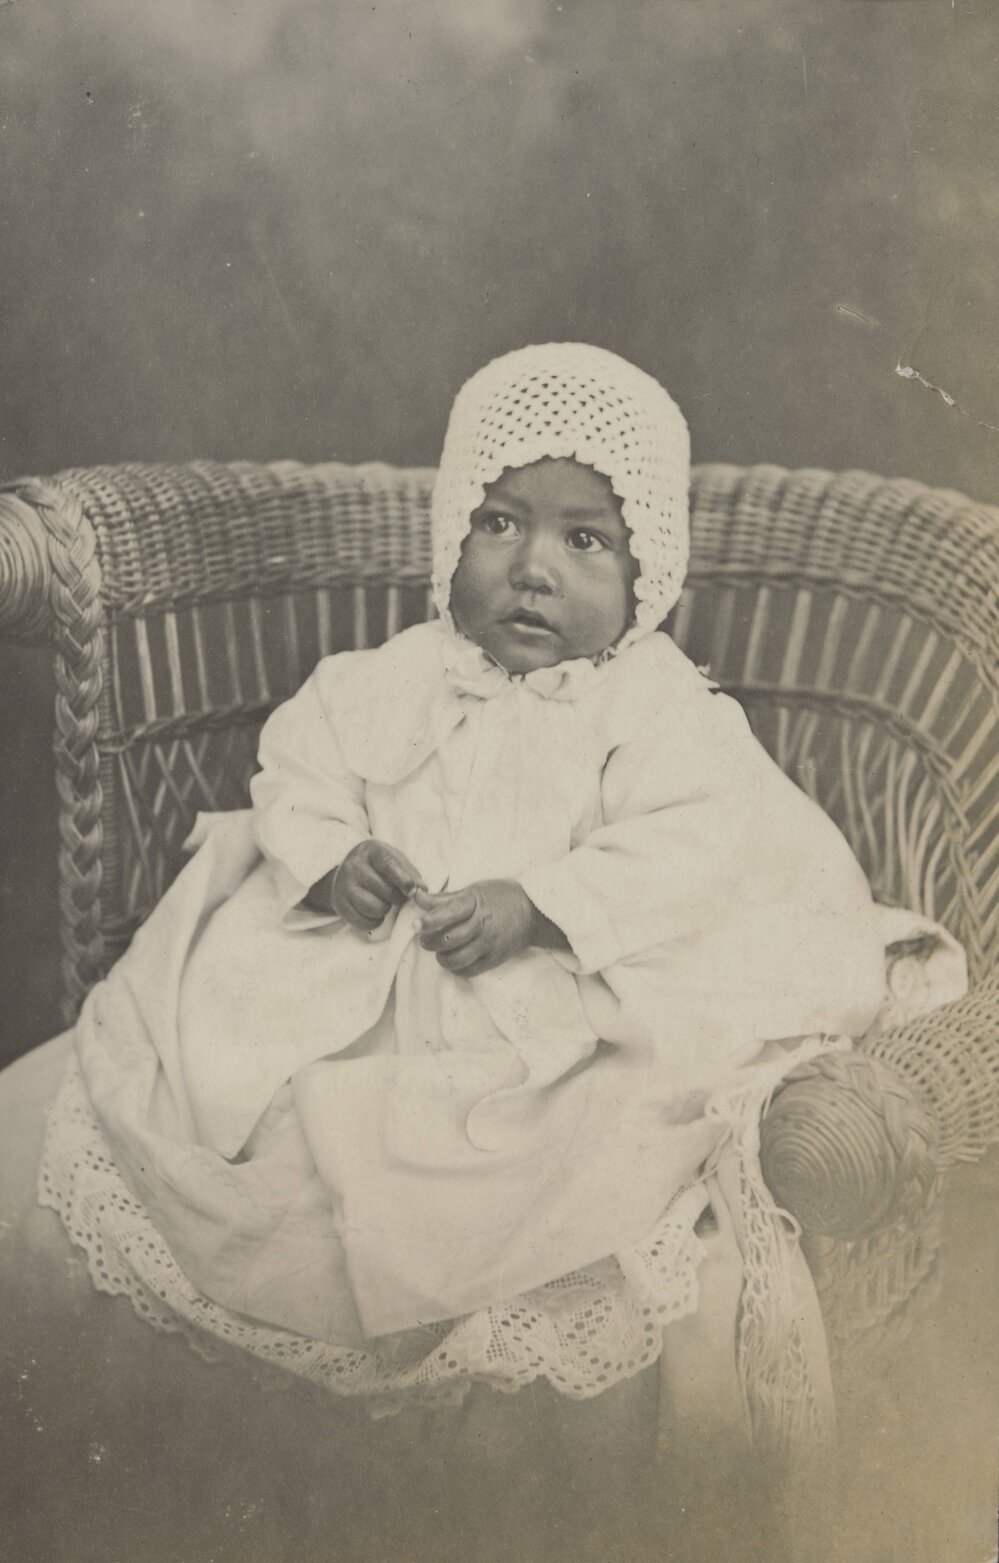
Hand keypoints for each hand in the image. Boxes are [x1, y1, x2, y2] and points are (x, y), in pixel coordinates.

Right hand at [315, 840, 425, 930]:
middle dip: (397, 897)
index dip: (403, 879)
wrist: (348, 872)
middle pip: (383, 889)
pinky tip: (375, 913)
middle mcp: (354, 866)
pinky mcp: (340, 905)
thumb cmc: (379, 867)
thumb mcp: (395, 861)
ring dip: (385, 910)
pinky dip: (374, 921)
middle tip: (399, 897)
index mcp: (371, 851)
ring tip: (385, 903)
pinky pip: (363, 921)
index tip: (412, 891)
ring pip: (373, 907)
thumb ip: (411, 874)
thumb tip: (422, 890)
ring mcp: (344, 885)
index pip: (388, 865)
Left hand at [415, 879, 541, 976]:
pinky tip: (455, 958)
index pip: (448, 913)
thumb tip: (416, 896)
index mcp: (475, 903)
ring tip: (440, 950)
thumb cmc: (499, 897)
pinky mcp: (494, 960)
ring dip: (441, 957)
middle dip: (430, 941)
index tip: (416, 925)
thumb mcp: (472, 891)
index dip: (430, 920)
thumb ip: (443, 898)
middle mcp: (483, 924)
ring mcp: (489, 944)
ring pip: (456, 959)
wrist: (533, 913)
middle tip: (424, 938)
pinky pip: (468, 970)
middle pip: (448, 939)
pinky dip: (456, 967)